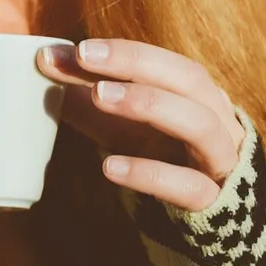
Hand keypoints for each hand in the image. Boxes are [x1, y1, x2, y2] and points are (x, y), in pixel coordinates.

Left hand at [37, 39, 244, 210]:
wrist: (194, 217)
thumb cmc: (152, 154)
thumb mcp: (116, 120)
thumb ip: (84, 90)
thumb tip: (45, 57)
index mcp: (196, 95)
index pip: (166, 63)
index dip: (125, 52)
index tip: (80, 49)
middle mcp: (217, 120)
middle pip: (189, 80)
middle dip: (136, 64)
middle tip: (85, 58)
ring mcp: (220, 161)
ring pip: (200, 125)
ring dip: (149, 104)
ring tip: (98, 96)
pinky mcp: (213, 202)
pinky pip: (188, 185)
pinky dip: (149, 172)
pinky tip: (109, 166)